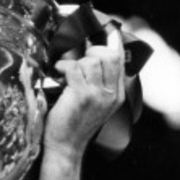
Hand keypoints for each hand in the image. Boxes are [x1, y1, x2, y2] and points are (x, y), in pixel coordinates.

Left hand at [43, 24, 124, 157]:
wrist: (65, 149)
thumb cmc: (72, 126)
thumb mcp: (93, 105)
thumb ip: (97, 84)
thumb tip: (90, 58)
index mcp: (116, 95)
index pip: (120, 59)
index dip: (112, 42)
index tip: (105, 30)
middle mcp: (110, 94)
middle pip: (110, 55)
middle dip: (93, 49)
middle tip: (80, 56)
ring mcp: (97, 95)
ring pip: (92, 60)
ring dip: (76, 61)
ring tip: (66, 70)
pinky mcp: (82, 96)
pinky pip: (74, 68)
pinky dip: (64, 66)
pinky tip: (58, 72)